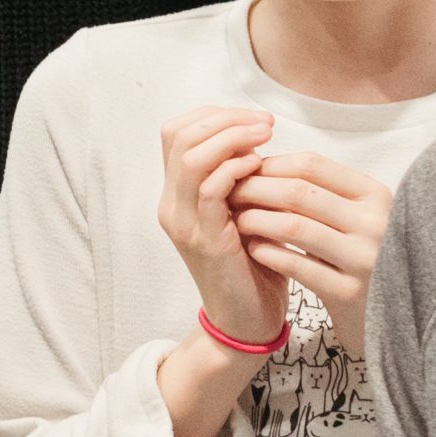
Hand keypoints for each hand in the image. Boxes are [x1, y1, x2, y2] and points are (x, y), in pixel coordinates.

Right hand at [153, 106, 284, 344]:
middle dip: (225, 119)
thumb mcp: (244, 212)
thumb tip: (259, 138)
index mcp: (177, 195)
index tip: (255, 120)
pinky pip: (210, 187)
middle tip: (263, 123)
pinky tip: (260, 166)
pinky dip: (235, 168)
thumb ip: (240, 179)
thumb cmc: (255, 266)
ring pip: (191, 156)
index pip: (176, 132)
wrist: (247, 321)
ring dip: (232, 137)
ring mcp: (182, 220)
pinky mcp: (202, 238)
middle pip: (179, 135)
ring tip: (264, 136)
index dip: (214, 115)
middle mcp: (171, 203)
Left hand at [230, 150, 391, 356]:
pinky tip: (253, 248)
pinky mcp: (348, 293)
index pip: (311, 165)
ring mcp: (364, 259)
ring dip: (254, 220)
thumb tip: (258, 162)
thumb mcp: (355, 214)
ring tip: (237, 221)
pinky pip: (294, 264)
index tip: (245, 171)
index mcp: (376, 195)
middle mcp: (375, 223)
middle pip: (297, 192)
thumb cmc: (361, 253)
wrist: (391, 313)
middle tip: (229, 195)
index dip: (270, 165)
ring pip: (292, 225)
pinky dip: (266, 252)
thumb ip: (319, 190)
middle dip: (254, 190)